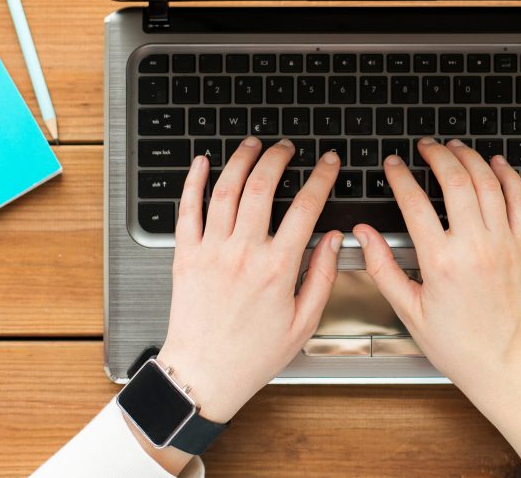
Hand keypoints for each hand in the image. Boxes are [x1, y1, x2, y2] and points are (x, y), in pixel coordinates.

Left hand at [156, 137, 342, 422]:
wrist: (203, 374)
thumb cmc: (252, 355)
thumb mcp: (304, 322)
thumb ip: (322, 275)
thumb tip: (335, 239)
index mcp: (277, 268)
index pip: (306, 207)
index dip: (322, 177)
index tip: (329, 163)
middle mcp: (243, 253)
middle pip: (262, 186)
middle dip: (278, 157)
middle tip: (287, 148)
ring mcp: (211, 251)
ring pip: (225, 189)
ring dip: (241, 159)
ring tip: (253, 145)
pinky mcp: (185, 256)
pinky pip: (187, 208)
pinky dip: (195, 180)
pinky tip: (203, 163)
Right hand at [353, 138, 520, 395]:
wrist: (506, 364)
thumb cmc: (460, 345)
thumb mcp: (409, 311)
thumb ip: (382, 267)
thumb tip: (363, 235)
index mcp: (441, 262)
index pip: (415, 202)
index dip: (400, 176)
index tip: (393, 165)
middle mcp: (475, 247)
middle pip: (455, 180)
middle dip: (436, 155)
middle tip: (424, 146)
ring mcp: (503, 243)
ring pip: (488, 183)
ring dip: (469, 158)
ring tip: (453, 148)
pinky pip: (519, 200)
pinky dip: (508, 176)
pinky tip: (496, 164)